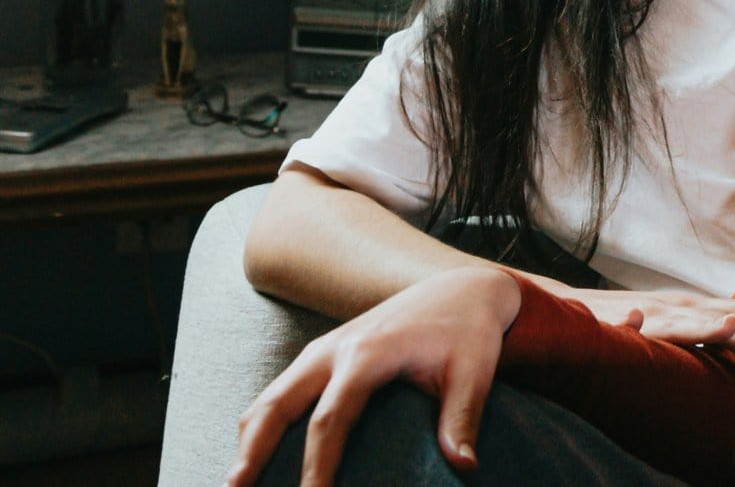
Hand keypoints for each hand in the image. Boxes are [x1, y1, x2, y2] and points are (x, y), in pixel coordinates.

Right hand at [228, 265, 521, 486]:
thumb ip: (463, 417)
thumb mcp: (475, 371)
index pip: (331, 418)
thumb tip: (464, 467)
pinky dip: (262, 425)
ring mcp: (322, 349)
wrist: (458, 289)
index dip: (317, 465)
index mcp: (368, 353)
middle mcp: (334, 349)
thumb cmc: (468, 333)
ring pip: (270, 398)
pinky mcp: (321, 354)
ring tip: (237, 483)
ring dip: (249, 441)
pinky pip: (280, 392)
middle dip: (253, 452)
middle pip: (278, 405)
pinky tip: (256, 458)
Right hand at [547, 283, 734, 359]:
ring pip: (679, 323)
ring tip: (729, 329)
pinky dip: (629, 325)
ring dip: (702, 326)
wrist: (568, 309)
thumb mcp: (675, 322)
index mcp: (694, 308)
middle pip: (726, 316)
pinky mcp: (613, 326)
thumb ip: (705, 329)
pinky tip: (633, 323)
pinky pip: (621, 328)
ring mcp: (648, 317)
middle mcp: (677, 308)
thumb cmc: (629, 321)